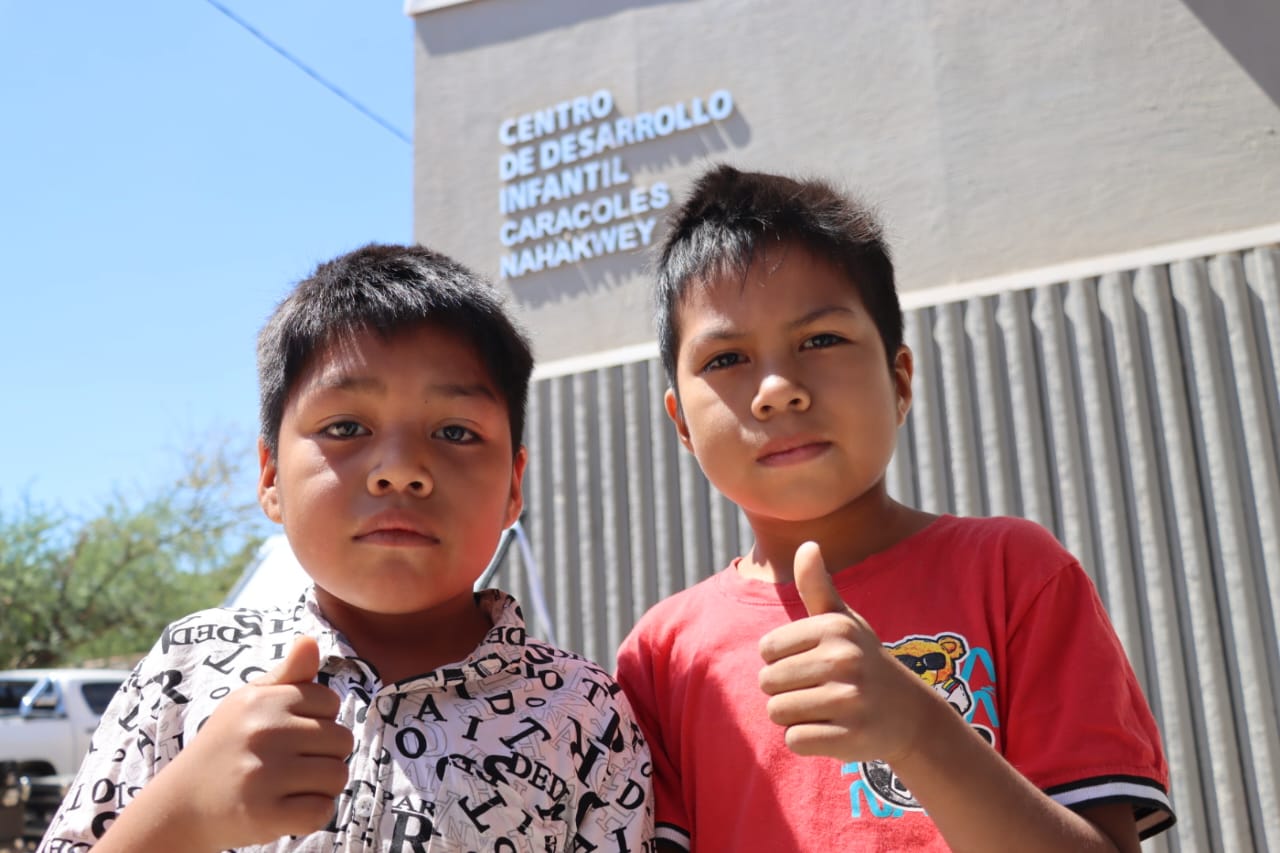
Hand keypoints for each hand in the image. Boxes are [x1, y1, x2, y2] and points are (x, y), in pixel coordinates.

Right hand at [157, 635, 353, 848]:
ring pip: (338, 776)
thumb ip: (288, 675)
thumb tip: (310, 640)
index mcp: (261, 700)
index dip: (318, 721)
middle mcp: (262, 732)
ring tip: (290, 786)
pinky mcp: (263, 814)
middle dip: (325, 755)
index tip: (291, 735)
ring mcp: (262, 775)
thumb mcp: (248, 702)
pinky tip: (288, 809)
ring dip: (322, 786)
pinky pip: (322, 812)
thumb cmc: (226, 746)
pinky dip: (313, 815)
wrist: (180, 805)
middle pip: (342, 740)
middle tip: (291, 766)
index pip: (331, 702)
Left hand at [757, 541, 937, 764]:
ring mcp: (849, 700)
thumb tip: (807, 544)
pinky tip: (834, 730)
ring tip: (827, 709)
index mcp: (835, 628)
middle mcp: (843, 660)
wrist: (909, 714)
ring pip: (778, 712)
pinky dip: (807, 740)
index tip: (813, 663)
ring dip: (795, 716)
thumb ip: (818, 586)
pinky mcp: (851, 737)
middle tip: (822, 690)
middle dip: (787, 691)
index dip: (782, 661)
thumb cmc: (863, 661)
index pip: (766, 650)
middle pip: (768, 683)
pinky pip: (794, 740)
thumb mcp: (844, 622)